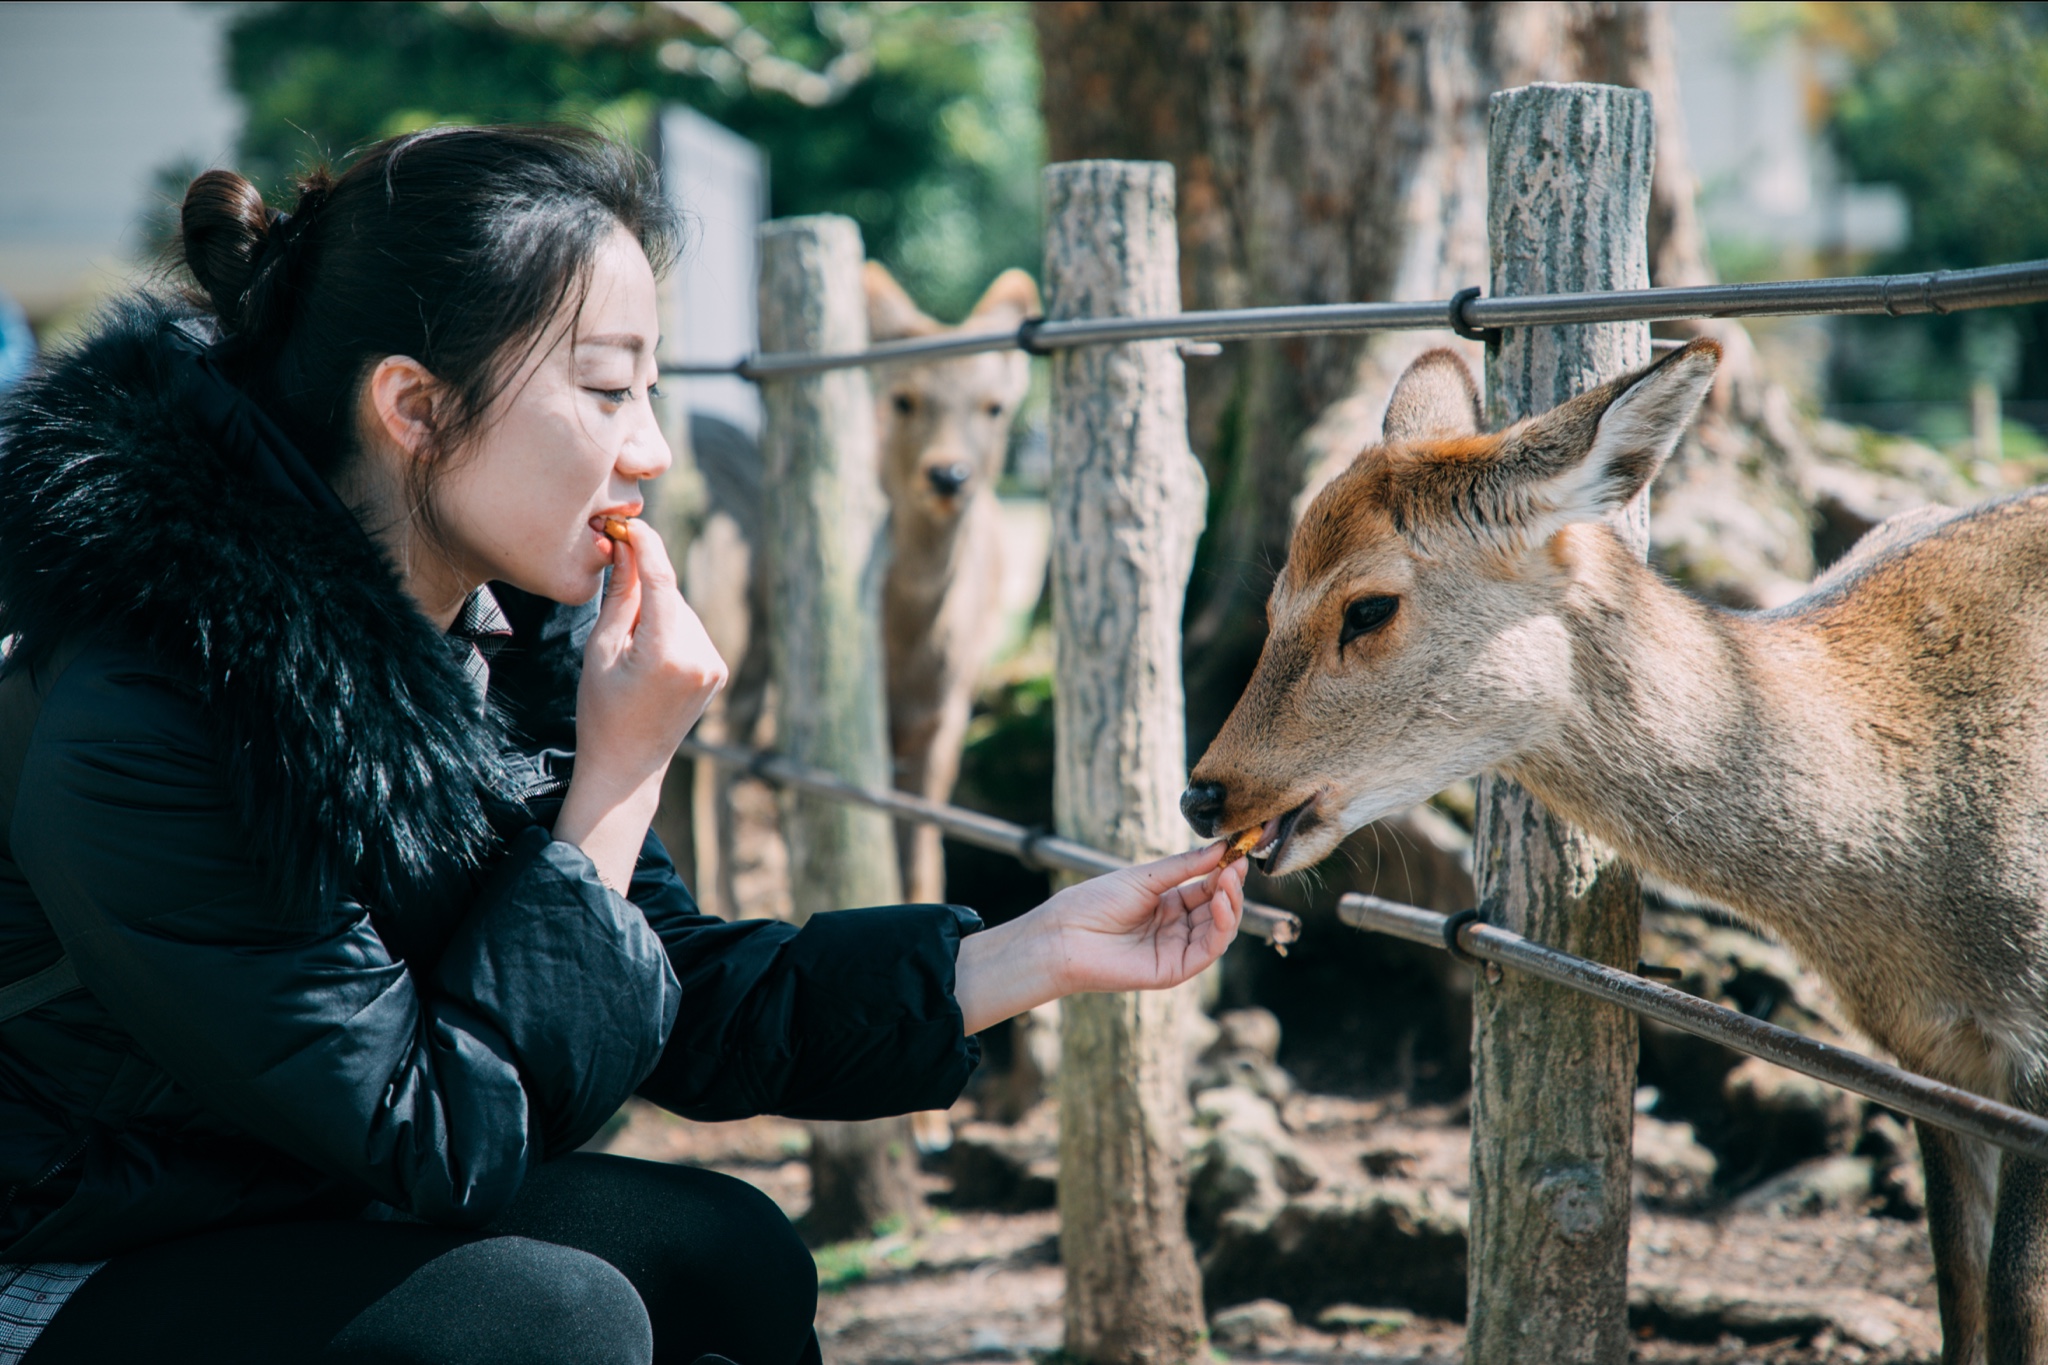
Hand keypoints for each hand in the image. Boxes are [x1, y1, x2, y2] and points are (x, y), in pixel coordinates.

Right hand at [573, 518, 726, 791]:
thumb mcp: (601, 649)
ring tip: (631, 654)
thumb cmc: (602, 708)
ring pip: (681, 611)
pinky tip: (651, 661)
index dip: (646, 545)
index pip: (662, 580)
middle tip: (614, 622)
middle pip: (671, 595)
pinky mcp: (718, 670)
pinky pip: (691, 630)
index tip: (629, 523)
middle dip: (644, 591)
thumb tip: (626, 546)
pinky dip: (670, 630)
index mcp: (666, 652)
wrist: (628, 764)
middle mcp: (700, 656)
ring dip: (657, 613)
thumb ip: (620, 595)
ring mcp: (714, 665)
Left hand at [1039, 843, 1245, 994]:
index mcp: (1168, 904)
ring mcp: (1176, 949)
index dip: (1225, 872)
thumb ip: (1185, 866)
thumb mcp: (1146, 877)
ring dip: (1231, 905)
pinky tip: (1222, 904)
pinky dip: (1222, 927)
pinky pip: (1208, 950)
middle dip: (1232, 887)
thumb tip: (1222, 849)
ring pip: (1220, 930)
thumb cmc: (1096, 902)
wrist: (1066, 934)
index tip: (1239, 851)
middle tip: (1238, 866)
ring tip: (1229, 882)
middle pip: (1219, 909)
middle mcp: (1176, 928)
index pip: (1208, 888)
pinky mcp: (1174, 970)